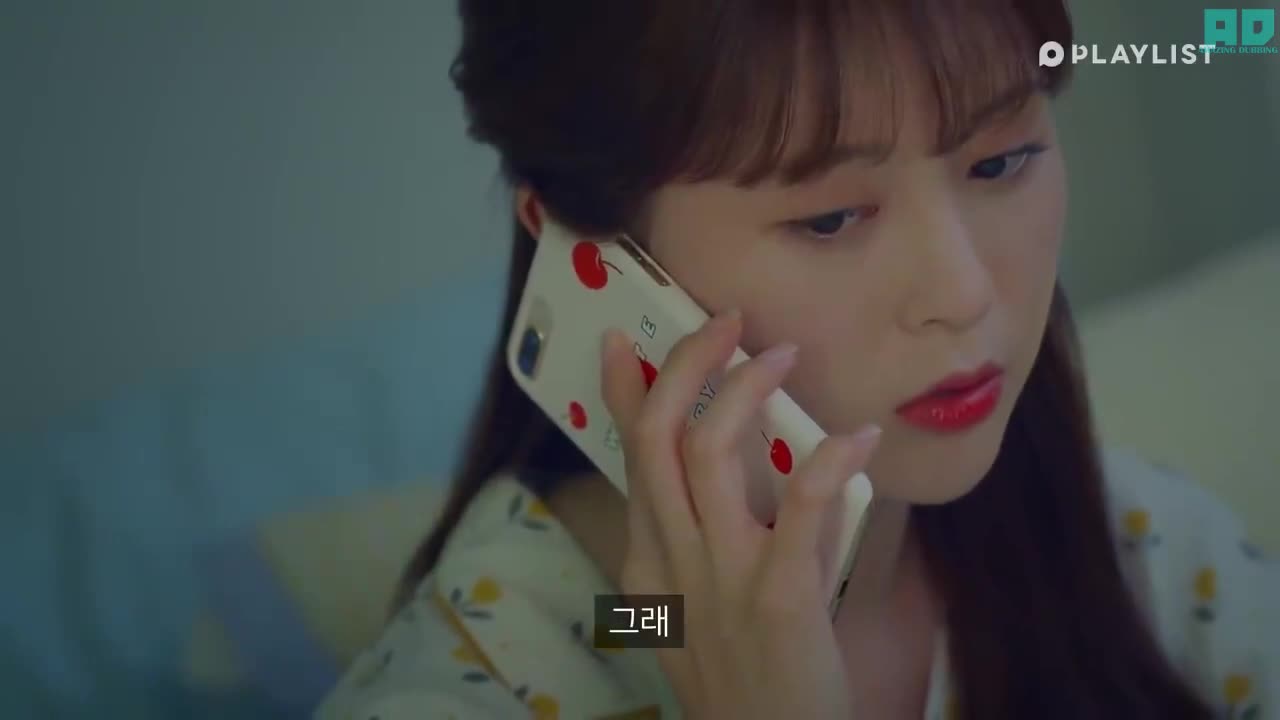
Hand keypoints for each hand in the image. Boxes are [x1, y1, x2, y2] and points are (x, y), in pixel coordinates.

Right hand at [600, 308, 880, 719]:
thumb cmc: (741, 680)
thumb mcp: (693, 612)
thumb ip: (695, 545)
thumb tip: (718, 472)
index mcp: (650, 561)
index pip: (629, 457)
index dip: (622, 391)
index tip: (621, 339)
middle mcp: (673, 560)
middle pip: (658, 437)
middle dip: (685, 364)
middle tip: (723, 320)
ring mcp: (721, 578)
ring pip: (708, 454)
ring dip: (744, 389)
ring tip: (780, 354)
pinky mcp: (779, 598)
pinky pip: (797, 510)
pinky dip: (826, 461)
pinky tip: (856, 436)